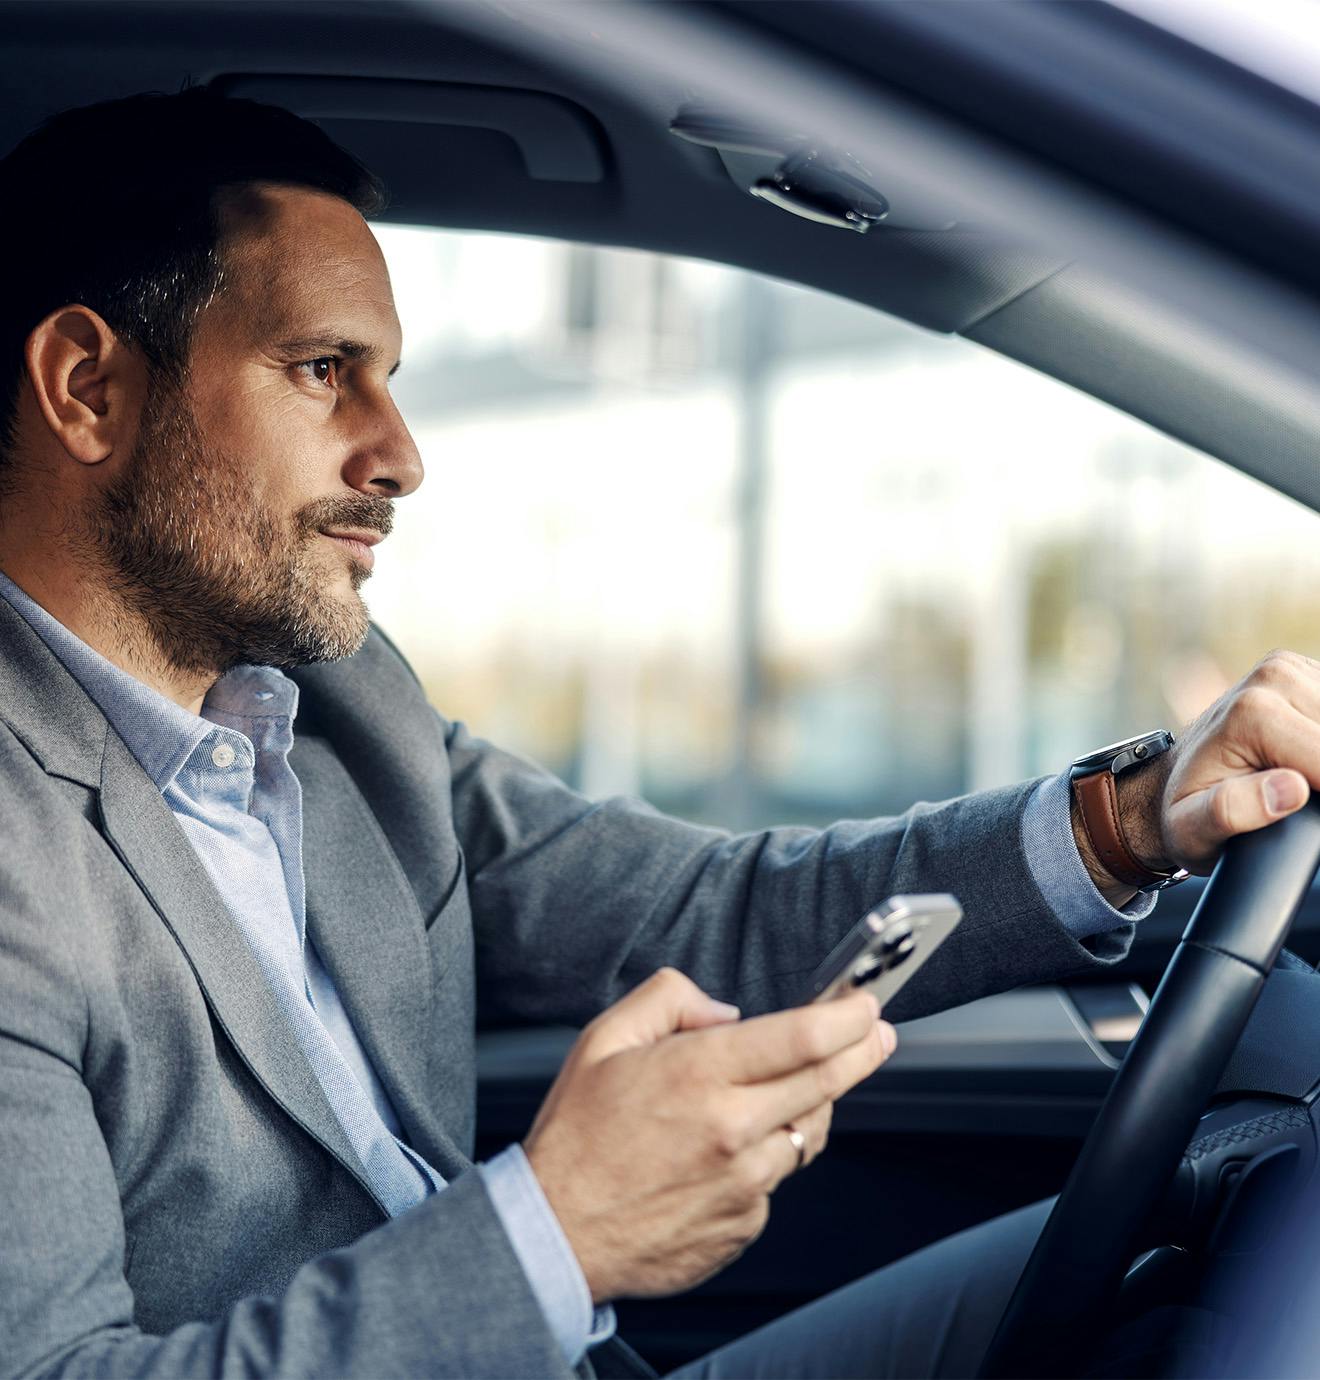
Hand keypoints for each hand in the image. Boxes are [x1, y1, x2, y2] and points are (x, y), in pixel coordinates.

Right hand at [522, 967, 895, 1303]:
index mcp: (699, 1074)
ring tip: (791, 1089)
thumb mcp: (605, 1038)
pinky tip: (729, 1151)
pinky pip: (775, 1180)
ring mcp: (743, 1183)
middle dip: (861, 1051)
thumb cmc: (577, 1134)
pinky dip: (767, 1157)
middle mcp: (731, 1129)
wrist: (556, 1232)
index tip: (865, 1004)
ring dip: (812, 1105)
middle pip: (825, 1082)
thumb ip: (669, 999)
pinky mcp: (744, 1225)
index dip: (846, 1017)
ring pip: (807, 1133)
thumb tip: (725, 1011)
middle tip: (878, 1034)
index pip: (802, 1038)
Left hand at [1089, 651, 1318, 900]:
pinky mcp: (1302, 671)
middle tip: (1294, 796)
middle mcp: (1273, 677)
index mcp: (1253, 712)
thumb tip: (1292, 789)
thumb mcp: (1194, 827)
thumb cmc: (1185, 809)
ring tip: (1295, 776)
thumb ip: (1234, 810)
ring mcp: (1289, 669)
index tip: (1307, 816)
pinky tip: (1303, 753)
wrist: (1172, 778)